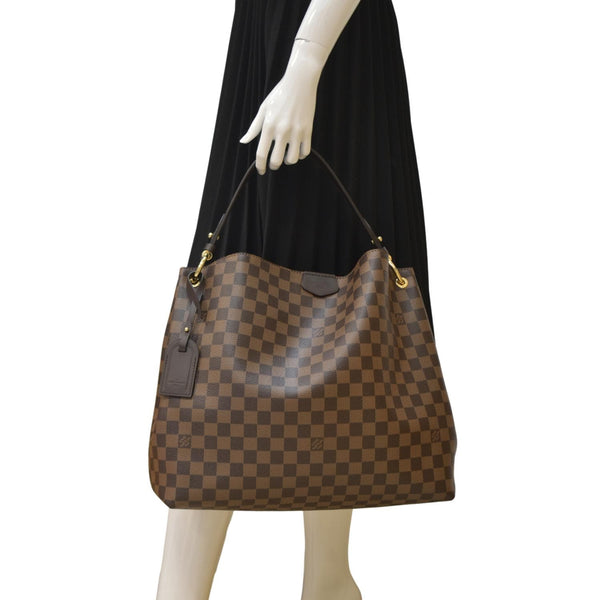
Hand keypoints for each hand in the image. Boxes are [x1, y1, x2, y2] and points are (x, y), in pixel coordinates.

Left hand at [239, 55, 320, 174]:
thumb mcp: (263, 109)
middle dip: (274, 165)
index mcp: (268, 126)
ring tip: (286, 154)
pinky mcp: (308, 130)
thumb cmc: (279, 95)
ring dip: (288, 160)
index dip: (260, 166)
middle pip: (276, 160)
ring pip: (292, 159)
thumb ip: (254, 128)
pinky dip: (301, 154)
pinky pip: (305, 152)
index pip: (261, 153)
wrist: (300, 82)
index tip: (261, 170)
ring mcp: (296, 131)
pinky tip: (297, 149)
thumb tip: (243, 142)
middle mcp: (282, 130)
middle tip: (273, 163)